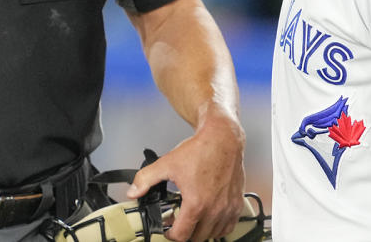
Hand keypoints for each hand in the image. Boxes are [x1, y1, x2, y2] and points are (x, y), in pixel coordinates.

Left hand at [125, 113, 245, 240]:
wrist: (223, 139)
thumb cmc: (200, 150)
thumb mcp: (167, 163)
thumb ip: (146, 179)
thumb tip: (133, 192)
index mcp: (196, 204)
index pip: (182, 235)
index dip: (170, 235)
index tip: (167, 229)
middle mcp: (214, 210)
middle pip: (197, 238)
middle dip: (185, 233)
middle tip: (178, 222)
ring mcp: (228, 208)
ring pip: (213, 234)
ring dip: (201, 231)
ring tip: (193, 219)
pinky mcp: (237, 204)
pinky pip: (228, 227)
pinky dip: (219, 227)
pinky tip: (210, 217)